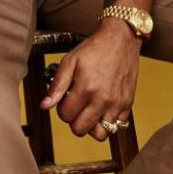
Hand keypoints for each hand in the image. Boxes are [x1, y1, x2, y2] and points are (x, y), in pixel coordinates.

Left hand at [39, 22, 138, 140]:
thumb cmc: (94, 48)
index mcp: (86, 88)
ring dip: (91, 126)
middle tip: (76, 107)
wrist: (121, 39)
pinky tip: (103, 109)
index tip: (66, 100)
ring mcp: (117, 103)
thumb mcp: (70, 61)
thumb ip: (57, 85)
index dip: (62, 110)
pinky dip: (108, 122)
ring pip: (100, 134)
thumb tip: (44, 106)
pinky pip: (117, 126)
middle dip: (74, 120)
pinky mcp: (128, 104)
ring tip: (89, 112)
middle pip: (81, 129)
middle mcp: (102, 99)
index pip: (66, 116)